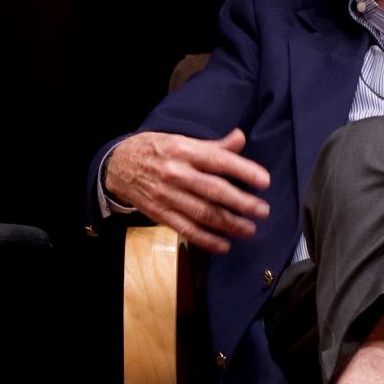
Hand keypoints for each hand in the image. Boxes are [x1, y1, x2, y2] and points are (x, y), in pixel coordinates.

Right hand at [104, 128, 271, 254]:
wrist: (118, 165)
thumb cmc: (155, 150)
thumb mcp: (181, 139)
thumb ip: (212, 145)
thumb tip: (240, 138)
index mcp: (184, 150)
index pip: (218, 160)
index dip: (243, 170)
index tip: (264, 181)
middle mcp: (176, 173)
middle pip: (214, 190)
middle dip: (242, 202)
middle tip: (263, 210)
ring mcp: (167, 195)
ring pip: (203, 213)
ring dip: (229, 224)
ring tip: (249, 229)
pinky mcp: (160, 213)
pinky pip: (186, 229)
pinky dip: (206, 239)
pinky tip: (224, 245)